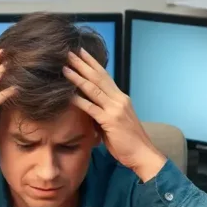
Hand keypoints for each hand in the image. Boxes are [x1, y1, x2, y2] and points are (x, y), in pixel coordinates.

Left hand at [63, 50, 166, 182]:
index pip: (104, 76)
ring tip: (64, 67)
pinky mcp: (110, 120)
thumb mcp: (114, 122)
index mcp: (120, 98)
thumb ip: (102, 112)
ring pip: (93, 89)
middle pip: (98, 77)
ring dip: (77, 77)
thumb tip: (87, 106)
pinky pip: (91, 108)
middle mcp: (119, 99)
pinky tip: (68, 94)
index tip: (81, 52)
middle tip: (69, 52)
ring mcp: (115, 109)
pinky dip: (79, 100)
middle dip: (82, 64)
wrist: (142, 154)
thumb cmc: (127, 141)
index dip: (92, 63)